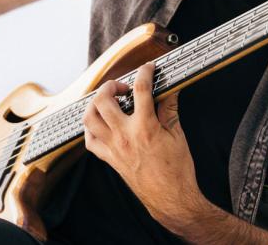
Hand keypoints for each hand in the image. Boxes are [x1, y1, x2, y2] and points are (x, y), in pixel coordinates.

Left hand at [82, 62, 203, 227]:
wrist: (171, 199)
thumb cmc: (177, 169)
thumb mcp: (177, 134)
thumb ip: (169, 108)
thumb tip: (170, 89)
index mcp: (146, 128)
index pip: (141, 90)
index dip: (144, 73)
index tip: (148, 68)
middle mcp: (125, 136)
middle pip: (103, 100)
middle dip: (111, 86)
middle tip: (123, 87)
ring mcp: (114, 148)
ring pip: (89, 118)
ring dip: (95, 104)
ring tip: (109, 102)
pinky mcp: (109, 160)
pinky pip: (90, 140)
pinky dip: (91, 128)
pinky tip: (102, 123)